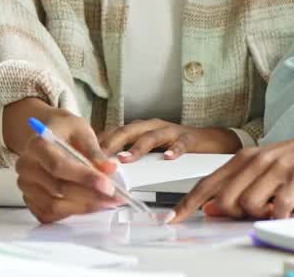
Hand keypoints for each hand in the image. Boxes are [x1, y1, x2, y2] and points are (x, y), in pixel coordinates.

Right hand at [10, 103, 123, 223]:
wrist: (47, 133)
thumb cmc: (65, 130)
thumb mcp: (82, 131)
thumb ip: (95, 152)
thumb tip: (109, 169)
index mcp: (37, 145)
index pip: (59, 166)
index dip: (85, 178)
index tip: (108, 186)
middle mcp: (27, 166)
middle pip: (58, 189)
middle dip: (90, 196)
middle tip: (115, 197)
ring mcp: (26, 185)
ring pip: (55, 205)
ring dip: (84, 207)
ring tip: (106, 202)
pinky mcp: (29, 198)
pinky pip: (49, 213)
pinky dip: (72, 212)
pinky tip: (89, 205)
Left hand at [99, 119, 240, 161]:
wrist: (210, 141)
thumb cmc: (175, 146)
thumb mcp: (149, 149)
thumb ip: (128, 154)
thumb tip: (101, 168)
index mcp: (140, 129)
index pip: (114, 133)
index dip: (98, 143)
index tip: (82, 156)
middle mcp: (152, 126)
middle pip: (128, 131)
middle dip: (111, 143)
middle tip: (96, 157)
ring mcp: (171, 131)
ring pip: (151, 136)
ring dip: (137, 148)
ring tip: (125, 159)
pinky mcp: (190, 138)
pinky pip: (181, 142)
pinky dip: (175, 149)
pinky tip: (168, 157)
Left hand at [169, 130, 293, 222]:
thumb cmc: (292, 159)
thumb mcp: (259, 169)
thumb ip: (234, 186)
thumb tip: (211, 208)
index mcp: (242, 158)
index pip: (207, 183)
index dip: (188, 203)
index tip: (173, 217)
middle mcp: (256, 161)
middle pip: (226, 199)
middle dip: (233, 213)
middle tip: (251, 211)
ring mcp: (276, 168)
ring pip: (248, 204)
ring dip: (258, 214)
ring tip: (271, 207)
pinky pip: (278, 207)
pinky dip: (278, 215)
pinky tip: (282, 211)